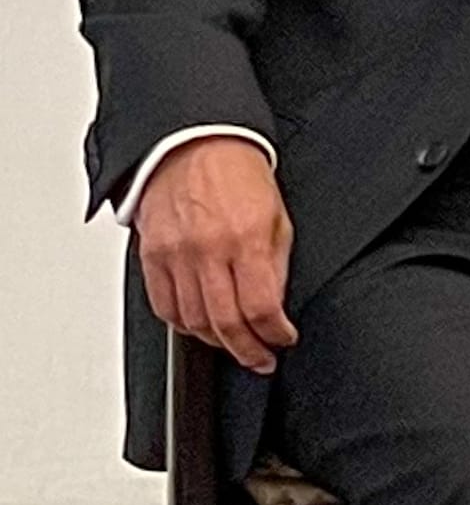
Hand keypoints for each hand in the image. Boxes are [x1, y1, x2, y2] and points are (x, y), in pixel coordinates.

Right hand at [134, 139, 296, 374]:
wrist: (194, 145)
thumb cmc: (238, 174)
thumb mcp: (278, 216)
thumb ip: (276, 264)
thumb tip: (276, 306)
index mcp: (246, 237)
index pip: (260, 306)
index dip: (274, 334)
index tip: (283, 340)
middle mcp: (208, 250)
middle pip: (225, 323)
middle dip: (248, 350)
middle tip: (261, 359)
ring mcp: (176, 255)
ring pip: (193, 322)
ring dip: (217, 342)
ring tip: (235, 345)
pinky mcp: (152, 256)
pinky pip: (164, 306)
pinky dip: (183, 325)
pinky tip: (200, 327)